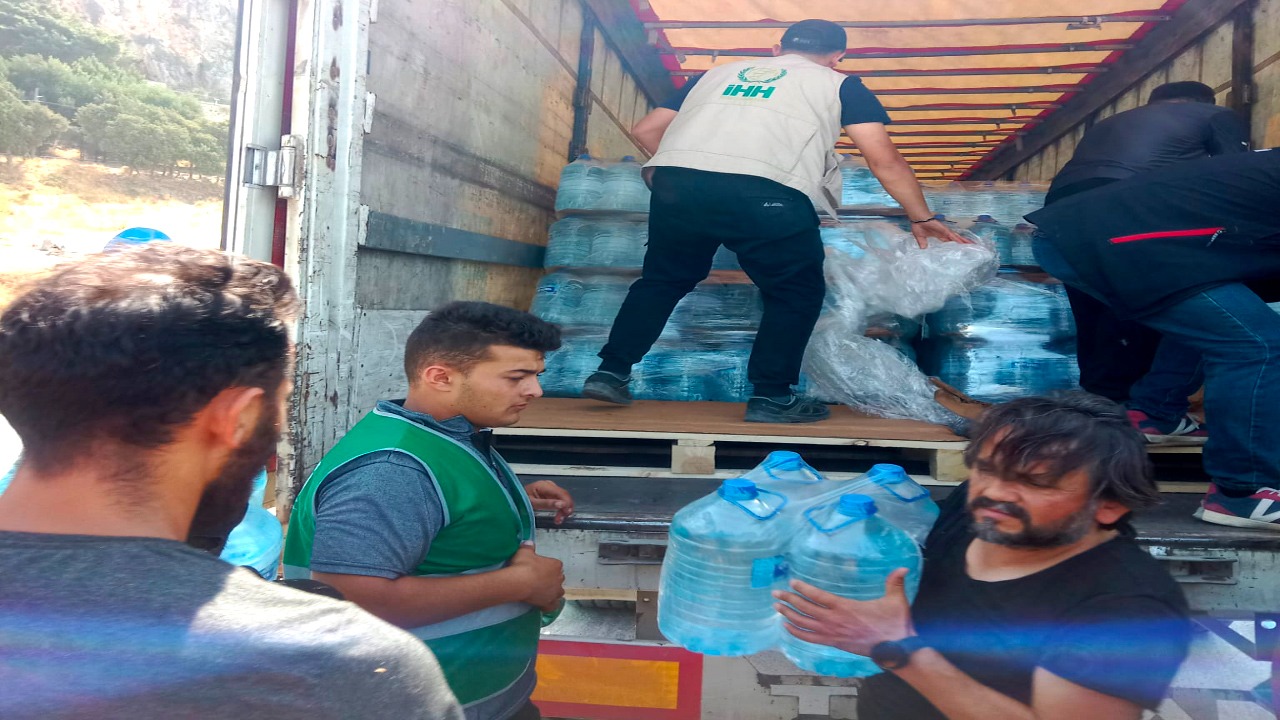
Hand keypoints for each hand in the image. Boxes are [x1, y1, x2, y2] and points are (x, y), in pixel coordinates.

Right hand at [508, 544, 564, 611]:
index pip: (556, 565)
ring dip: (554, 592)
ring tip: (544, 592)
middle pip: (559, 578)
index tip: (540, 567)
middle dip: (552, 579)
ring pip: (559, 592)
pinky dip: (551, 605)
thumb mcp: (524, 551)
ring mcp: (555, 591)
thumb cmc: (524, 565)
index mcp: (556, 565)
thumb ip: (528, 547)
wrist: (520, 581)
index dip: (548, 567)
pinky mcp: (549, 602)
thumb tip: (528, 543)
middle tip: (540, 579)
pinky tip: (545, 605)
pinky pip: (553, 606)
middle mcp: (558, 578)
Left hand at [525, 480, 573, 523]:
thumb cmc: (521, 500)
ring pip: (564, 499)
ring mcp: (551, 489)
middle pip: (564, 496)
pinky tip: (558, 516)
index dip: (566, 503)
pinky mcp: (551, 493)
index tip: (566, 513)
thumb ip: (547, 504)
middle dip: (566, 508)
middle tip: (560, 519)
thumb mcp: (533, 503)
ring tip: (558, 520)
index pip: (561, 493)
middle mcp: (550, 485)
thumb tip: (561, 504)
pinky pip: (560, 500)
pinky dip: (561, 509)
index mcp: (545, 486)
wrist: (515, 498)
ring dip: (564, 510)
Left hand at [772, 568, 913, 655]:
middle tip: (775, 593)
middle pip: (805, 608)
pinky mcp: (834, 643)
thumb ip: (895, 582)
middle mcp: (834, 620)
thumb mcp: (896, 600)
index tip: (792, 582)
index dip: (803, 589)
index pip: (818, 596)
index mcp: (845, 607)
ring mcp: (832, 633)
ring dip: (788, 615)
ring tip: (776, 607)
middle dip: (788, 600)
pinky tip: (787, 627)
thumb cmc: (894, 624)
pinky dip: (796, 633)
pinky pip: (809, 638)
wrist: (895, 649)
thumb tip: (903, 567)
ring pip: (804, 624)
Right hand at [910, 218, 970, 248]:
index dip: (955, 245)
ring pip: (956, 237)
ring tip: (971, 245)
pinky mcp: (945, 230)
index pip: (949, 241)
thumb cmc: (919, 225)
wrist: (918, 218)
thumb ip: (923, 243)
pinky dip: (958, 239)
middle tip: (971, 246)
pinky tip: (963, 243)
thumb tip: (923, 249)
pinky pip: (953, 236)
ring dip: (963, 241)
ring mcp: (945, 231)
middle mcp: (944, 233)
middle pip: (956, 239)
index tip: (960, 248)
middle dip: (963, 243)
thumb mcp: (920, 238)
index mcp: (939, 235)